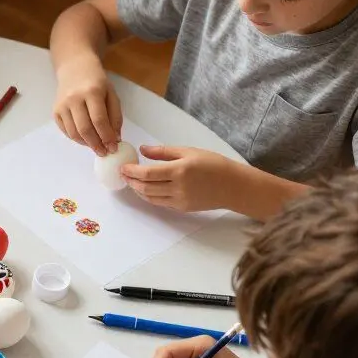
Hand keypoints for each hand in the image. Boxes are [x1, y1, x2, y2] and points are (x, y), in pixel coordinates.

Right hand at [54, 56, 122, 154]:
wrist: (74, 67)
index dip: (107, 137)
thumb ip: (115, 116)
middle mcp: (74, 99)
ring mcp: (62, 106)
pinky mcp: (55, 111)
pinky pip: (66, 131)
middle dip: (96, 145)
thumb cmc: (96, 81)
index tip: (113, 148)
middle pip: (85, 129)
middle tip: (104, 152)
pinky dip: (77, 139)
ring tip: (96, 147)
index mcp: (92, 92)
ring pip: (74, 133)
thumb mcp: (111, 94)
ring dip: (86, 144)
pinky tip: (86, 140)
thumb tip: (115, 139)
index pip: (99, 120)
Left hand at [120, 146, 238, 211]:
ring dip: (138, 190)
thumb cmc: (213, 164)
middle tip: (124, 174)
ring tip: (132, 181)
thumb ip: (163, 152)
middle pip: (145, 187)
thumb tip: (143, 149)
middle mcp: (178, 187)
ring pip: (150, 197)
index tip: (123, 167)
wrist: (233, 186)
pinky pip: (160, 203)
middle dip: (131, 181)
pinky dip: (149, 196)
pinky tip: (146, 189)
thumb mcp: (189, 151)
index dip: (132, 171)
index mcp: (179, 170)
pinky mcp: (182, 208)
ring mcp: (179, 200)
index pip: (147, 173)